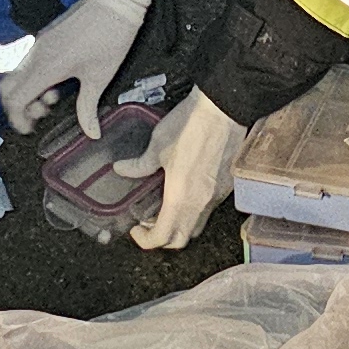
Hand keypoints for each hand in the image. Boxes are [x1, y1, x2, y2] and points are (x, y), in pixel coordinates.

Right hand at [0, 0, 164, 131]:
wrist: (115, 0)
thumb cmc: (110, 36)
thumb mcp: (100, 77)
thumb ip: (89, 109)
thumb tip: (91, 133)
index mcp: (46, 67)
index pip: (14, 99)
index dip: (18, 119)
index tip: (30, 128)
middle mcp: (36, 54)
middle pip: (6, 87)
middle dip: (18, 106)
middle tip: (40, 114)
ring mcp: (38, 43)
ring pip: (14, 74)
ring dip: (26, 91)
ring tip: (52, 97)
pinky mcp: (44, 37)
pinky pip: (25, 62)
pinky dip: (32, 77)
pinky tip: (56, 81)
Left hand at [129, 88, 243, 250]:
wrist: (223, 108)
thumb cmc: (191, 124)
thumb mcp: (158, 144)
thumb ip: (139, 164)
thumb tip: (121, 169)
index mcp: (180, 197)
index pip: (162, 237)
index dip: (145, 240)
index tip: (136, 230)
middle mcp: (200, 203)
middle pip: (181, 239)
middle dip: (163, 238)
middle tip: (149, 222)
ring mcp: (216, 196)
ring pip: (197, 226)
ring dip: (180, 225)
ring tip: (166, 207)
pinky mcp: (227, 186)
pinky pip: (209, 209)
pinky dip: (194, 209)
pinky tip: (186, 190)